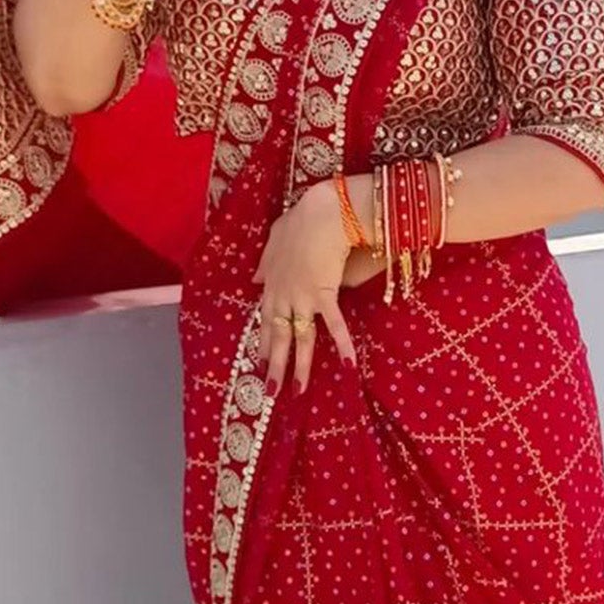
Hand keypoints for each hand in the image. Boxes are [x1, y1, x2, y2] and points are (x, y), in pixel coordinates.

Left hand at [253, 182, 358, 394]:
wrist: (322, 210)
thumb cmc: (301, 219)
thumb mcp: (274, 239)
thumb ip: (265, 262)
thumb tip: (255, 277)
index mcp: (271, 283)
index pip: (265, 320)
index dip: (263, 344)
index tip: (260, 363)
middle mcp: (283, 294)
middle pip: (277, 336)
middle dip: (274, 366)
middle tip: (270, 392)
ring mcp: (302, 296)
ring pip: (300, 338)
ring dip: (301, 366)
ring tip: (298, 391)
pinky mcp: (324, 293)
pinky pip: (334, 324)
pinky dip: (343, 344)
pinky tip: (349, 365)